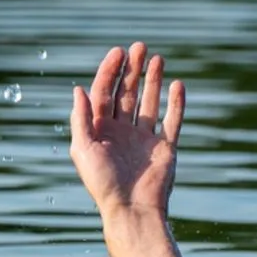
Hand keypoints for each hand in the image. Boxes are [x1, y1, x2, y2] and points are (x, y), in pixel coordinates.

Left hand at [69, 42, 184, 218]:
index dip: (110, 71)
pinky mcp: (165, 147)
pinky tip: (178, 85)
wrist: (131, 209)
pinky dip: (176, 103)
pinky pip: (172, 120)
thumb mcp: (83, 149)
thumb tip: (78, 89)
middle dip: (132, 70)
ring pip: (150, 102)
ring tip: (158, 58)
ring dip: (153, 80)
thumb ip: (81, 119)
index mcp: (100, 130)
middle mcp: (121, 131)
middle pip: (127, 93)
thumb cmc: (102, 183)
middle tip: (140, 47)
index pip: (104, 93)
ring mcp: (144, 138)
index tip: (119, 52)